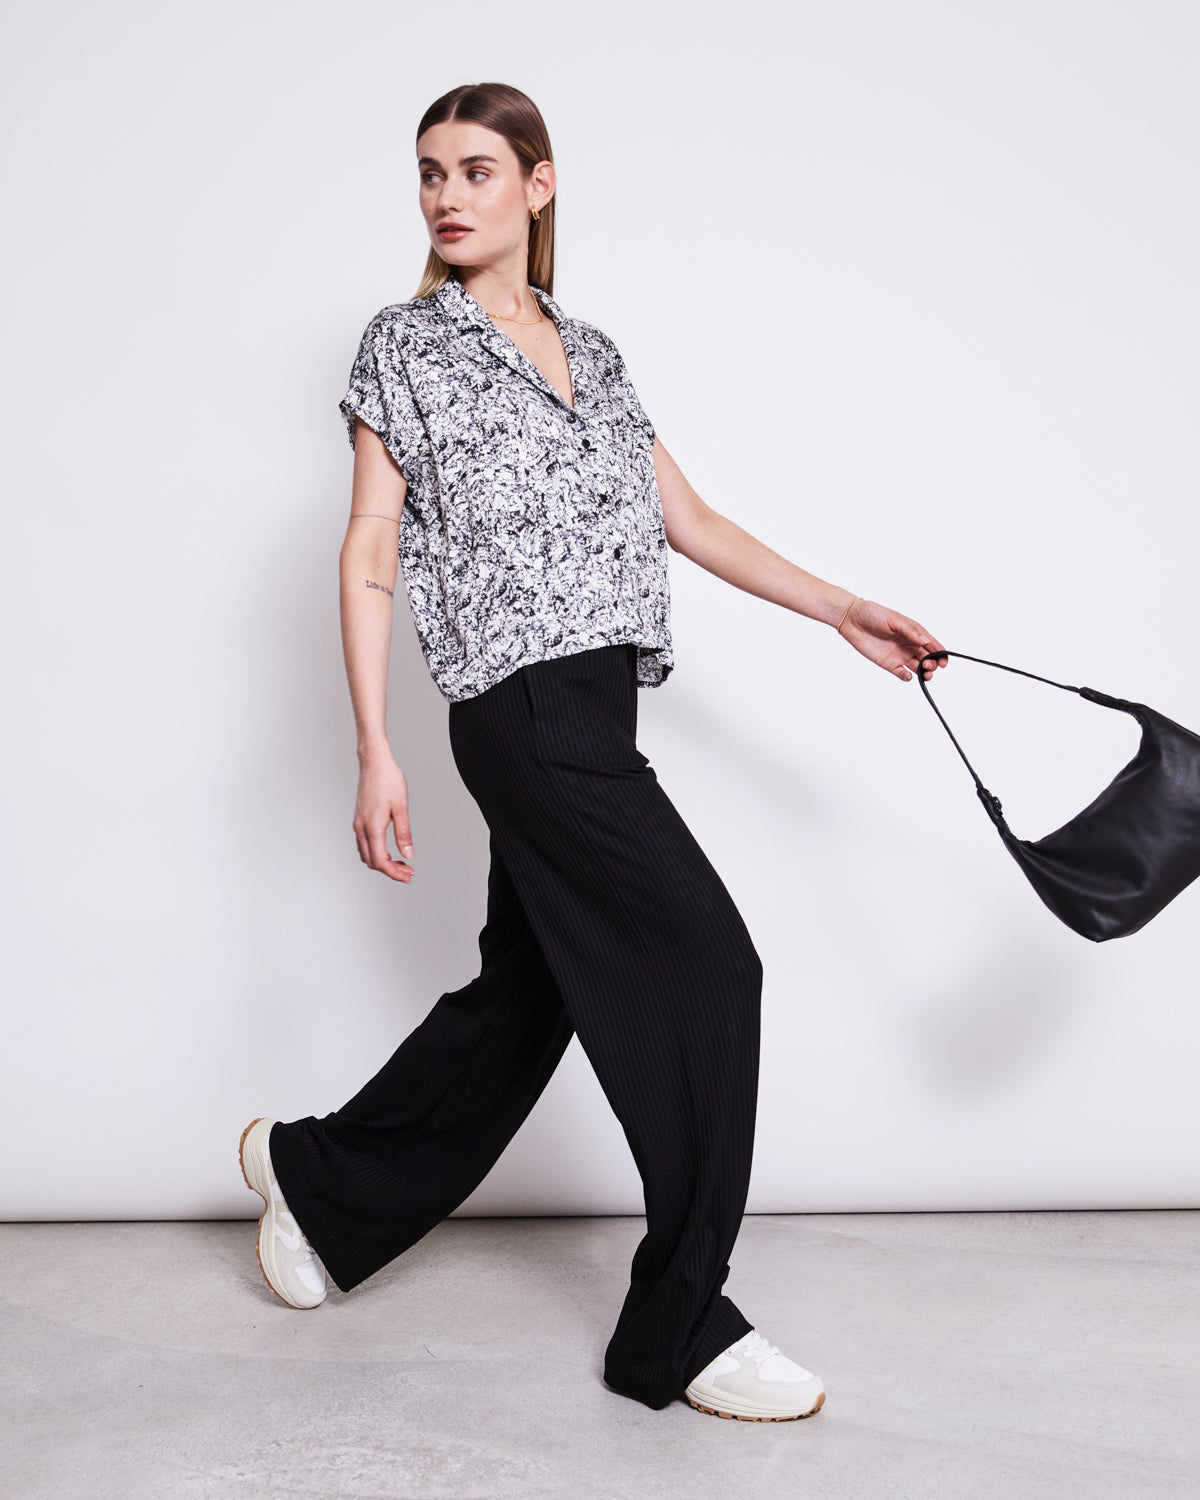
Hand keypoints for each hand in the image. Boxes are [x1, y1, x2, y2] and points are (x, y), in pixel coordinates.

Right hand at [352, 754, 414, 881]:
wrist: (374, 763)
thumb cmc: (388, 780)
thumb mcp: (401, 808)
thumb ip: (404, 834)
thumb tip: (408, 854)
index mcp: (372, 827)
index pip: (381, 861)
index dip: (394, 873)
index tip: (408, 876)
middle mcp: (361, 828)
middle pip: (372, 862)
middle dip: (390, 871)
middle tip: (408, 871)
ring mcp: (358, 824)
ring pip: (366, 854)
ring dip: (383, 862)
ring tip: (401, 862)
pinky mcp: (359, 819)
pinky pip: (364, 844)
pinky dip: (376, 852)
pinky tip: (389, 850)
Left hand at [837, 598, 947, 682]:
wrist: (853, 621)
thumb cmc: (874, 615)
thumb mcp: (894, 620)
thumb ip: (910, 631)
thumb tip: (926, 641)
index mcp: (915, 633)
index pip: (934, 645)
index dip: (942, 654)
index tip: (944, 661)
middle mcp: (910, 645)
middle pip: (929, 659)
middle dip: (933, 664)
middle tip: (928, 664)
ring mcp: (900, 655)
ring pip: (919, 668)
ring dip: (925, 673)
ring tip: (924, 673)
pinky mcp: (889, 664)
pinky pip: (902, 674)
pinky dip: (907, 677)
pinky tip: (906, 675)